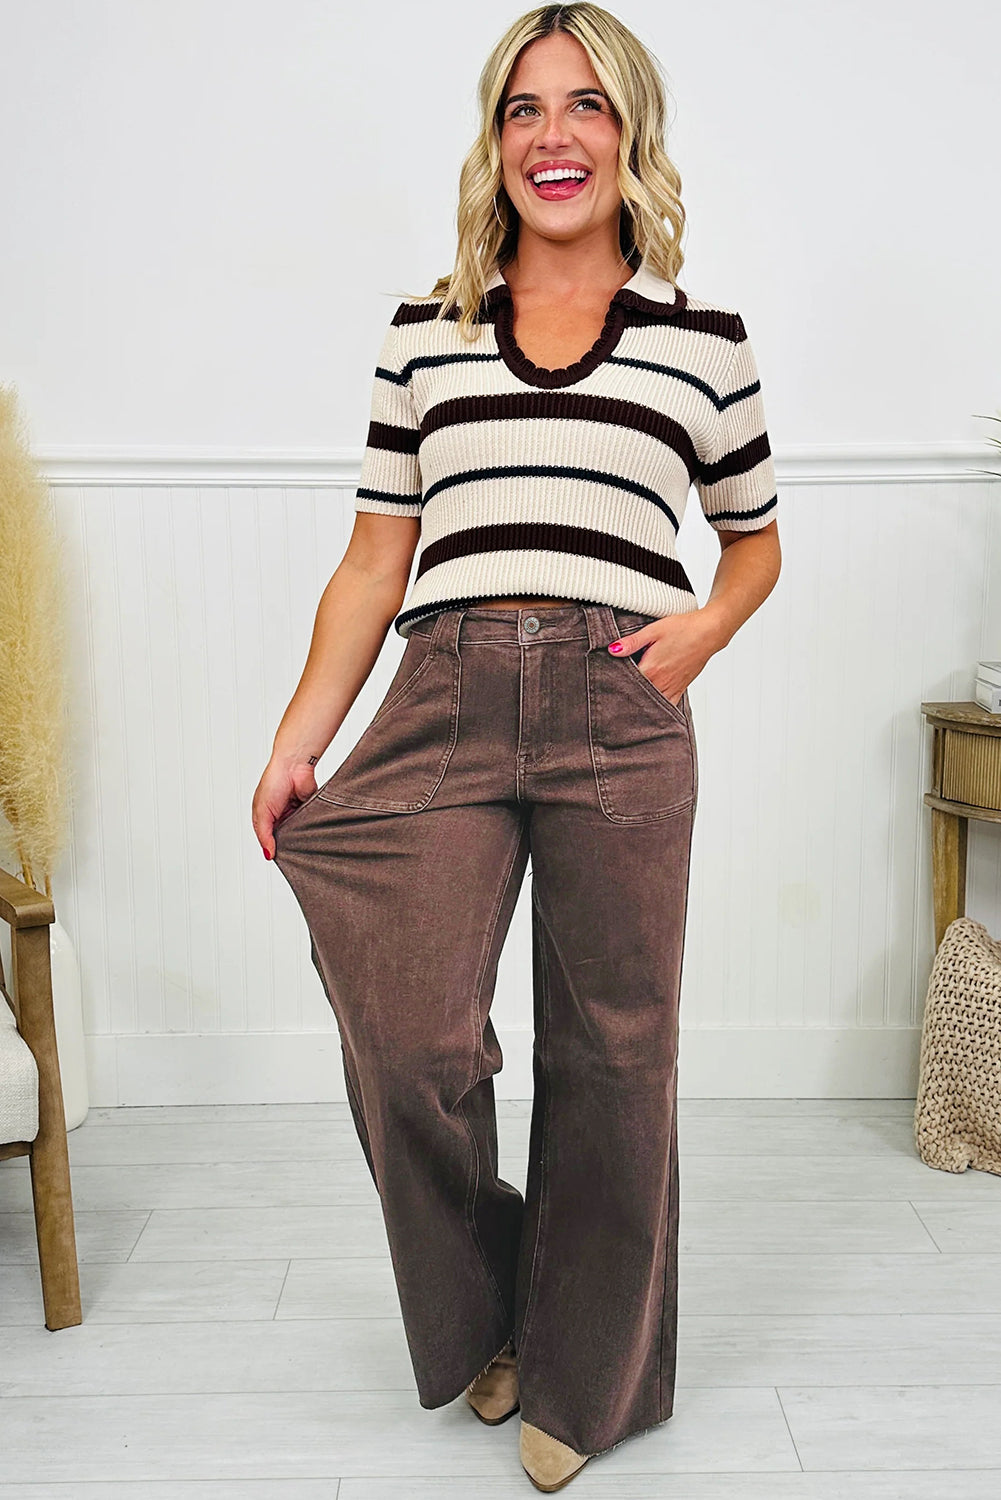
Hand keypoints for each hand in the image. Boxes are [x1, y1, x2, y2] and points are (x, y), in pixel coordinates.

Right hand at [252, 755, 319, 860]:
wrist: (294, 766)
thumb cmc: (273, 782)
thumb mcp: (262, 812)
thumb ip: (264, 835)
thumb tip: (268, 854)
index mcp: (264, 817)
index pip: (267, 839)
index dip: (272, 848)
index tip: (278, 858)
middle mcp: (279, 816)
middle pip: (284, 837)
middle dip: (288, 844)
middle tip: (292, 854)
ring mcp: (294, 814)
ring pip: (298, 833)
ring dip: (300, 836)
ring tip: (302, 841)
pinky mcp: (308, 811)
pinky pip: (309, 825)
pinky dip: (310, 828)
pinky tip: (310, 832)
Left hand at [608, 608, 724, 706]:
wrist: (709, 632)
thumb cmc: (683, 629)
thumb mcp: (653, 630)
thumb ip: (632, 642)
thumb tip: (612, 650)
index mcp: (651, 670)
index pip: (625, 683)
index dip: (613, 683)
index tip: (605, 685)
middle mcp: (661, 683)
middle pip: (636, 696)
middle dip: (624, 695)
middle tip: (611, 697)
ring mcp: (671, 689)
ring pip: (650, 704)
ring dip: (639, 702)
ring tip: (627, 701)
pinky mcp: (680, 690)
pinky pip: (666, 705)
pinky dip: (656, 707)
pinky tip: (648, 705)